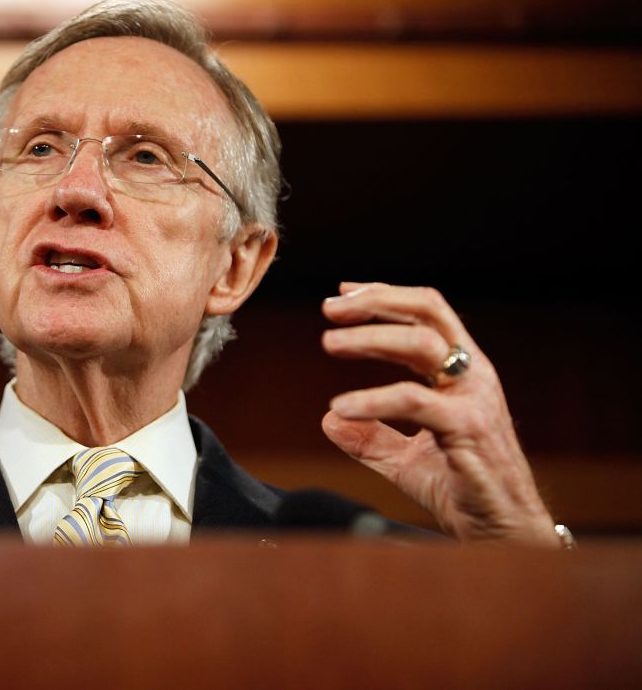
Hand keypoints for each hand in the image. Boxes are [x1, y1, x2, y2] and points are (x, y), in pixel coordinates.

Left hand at [320, 282, 557, 545]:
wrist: (500, 534)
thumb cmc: (460, 489)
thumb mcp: (405, 460)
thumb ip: (370, 438)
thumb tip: (327, 421)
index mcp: (460, 373)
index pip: (426, 314)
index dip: (384, 297)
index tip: (341, 295)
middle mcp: (471, 375)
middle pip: (427, 314)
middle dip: (376, 303)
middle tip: (328, 309)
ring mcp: (474, 398)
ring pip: (423, 343)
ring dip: (371, 337)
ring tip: (329, 343)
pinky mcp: (468, 427)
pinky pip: (413, 400)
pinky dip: (372, 399)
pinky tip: (341, 407)